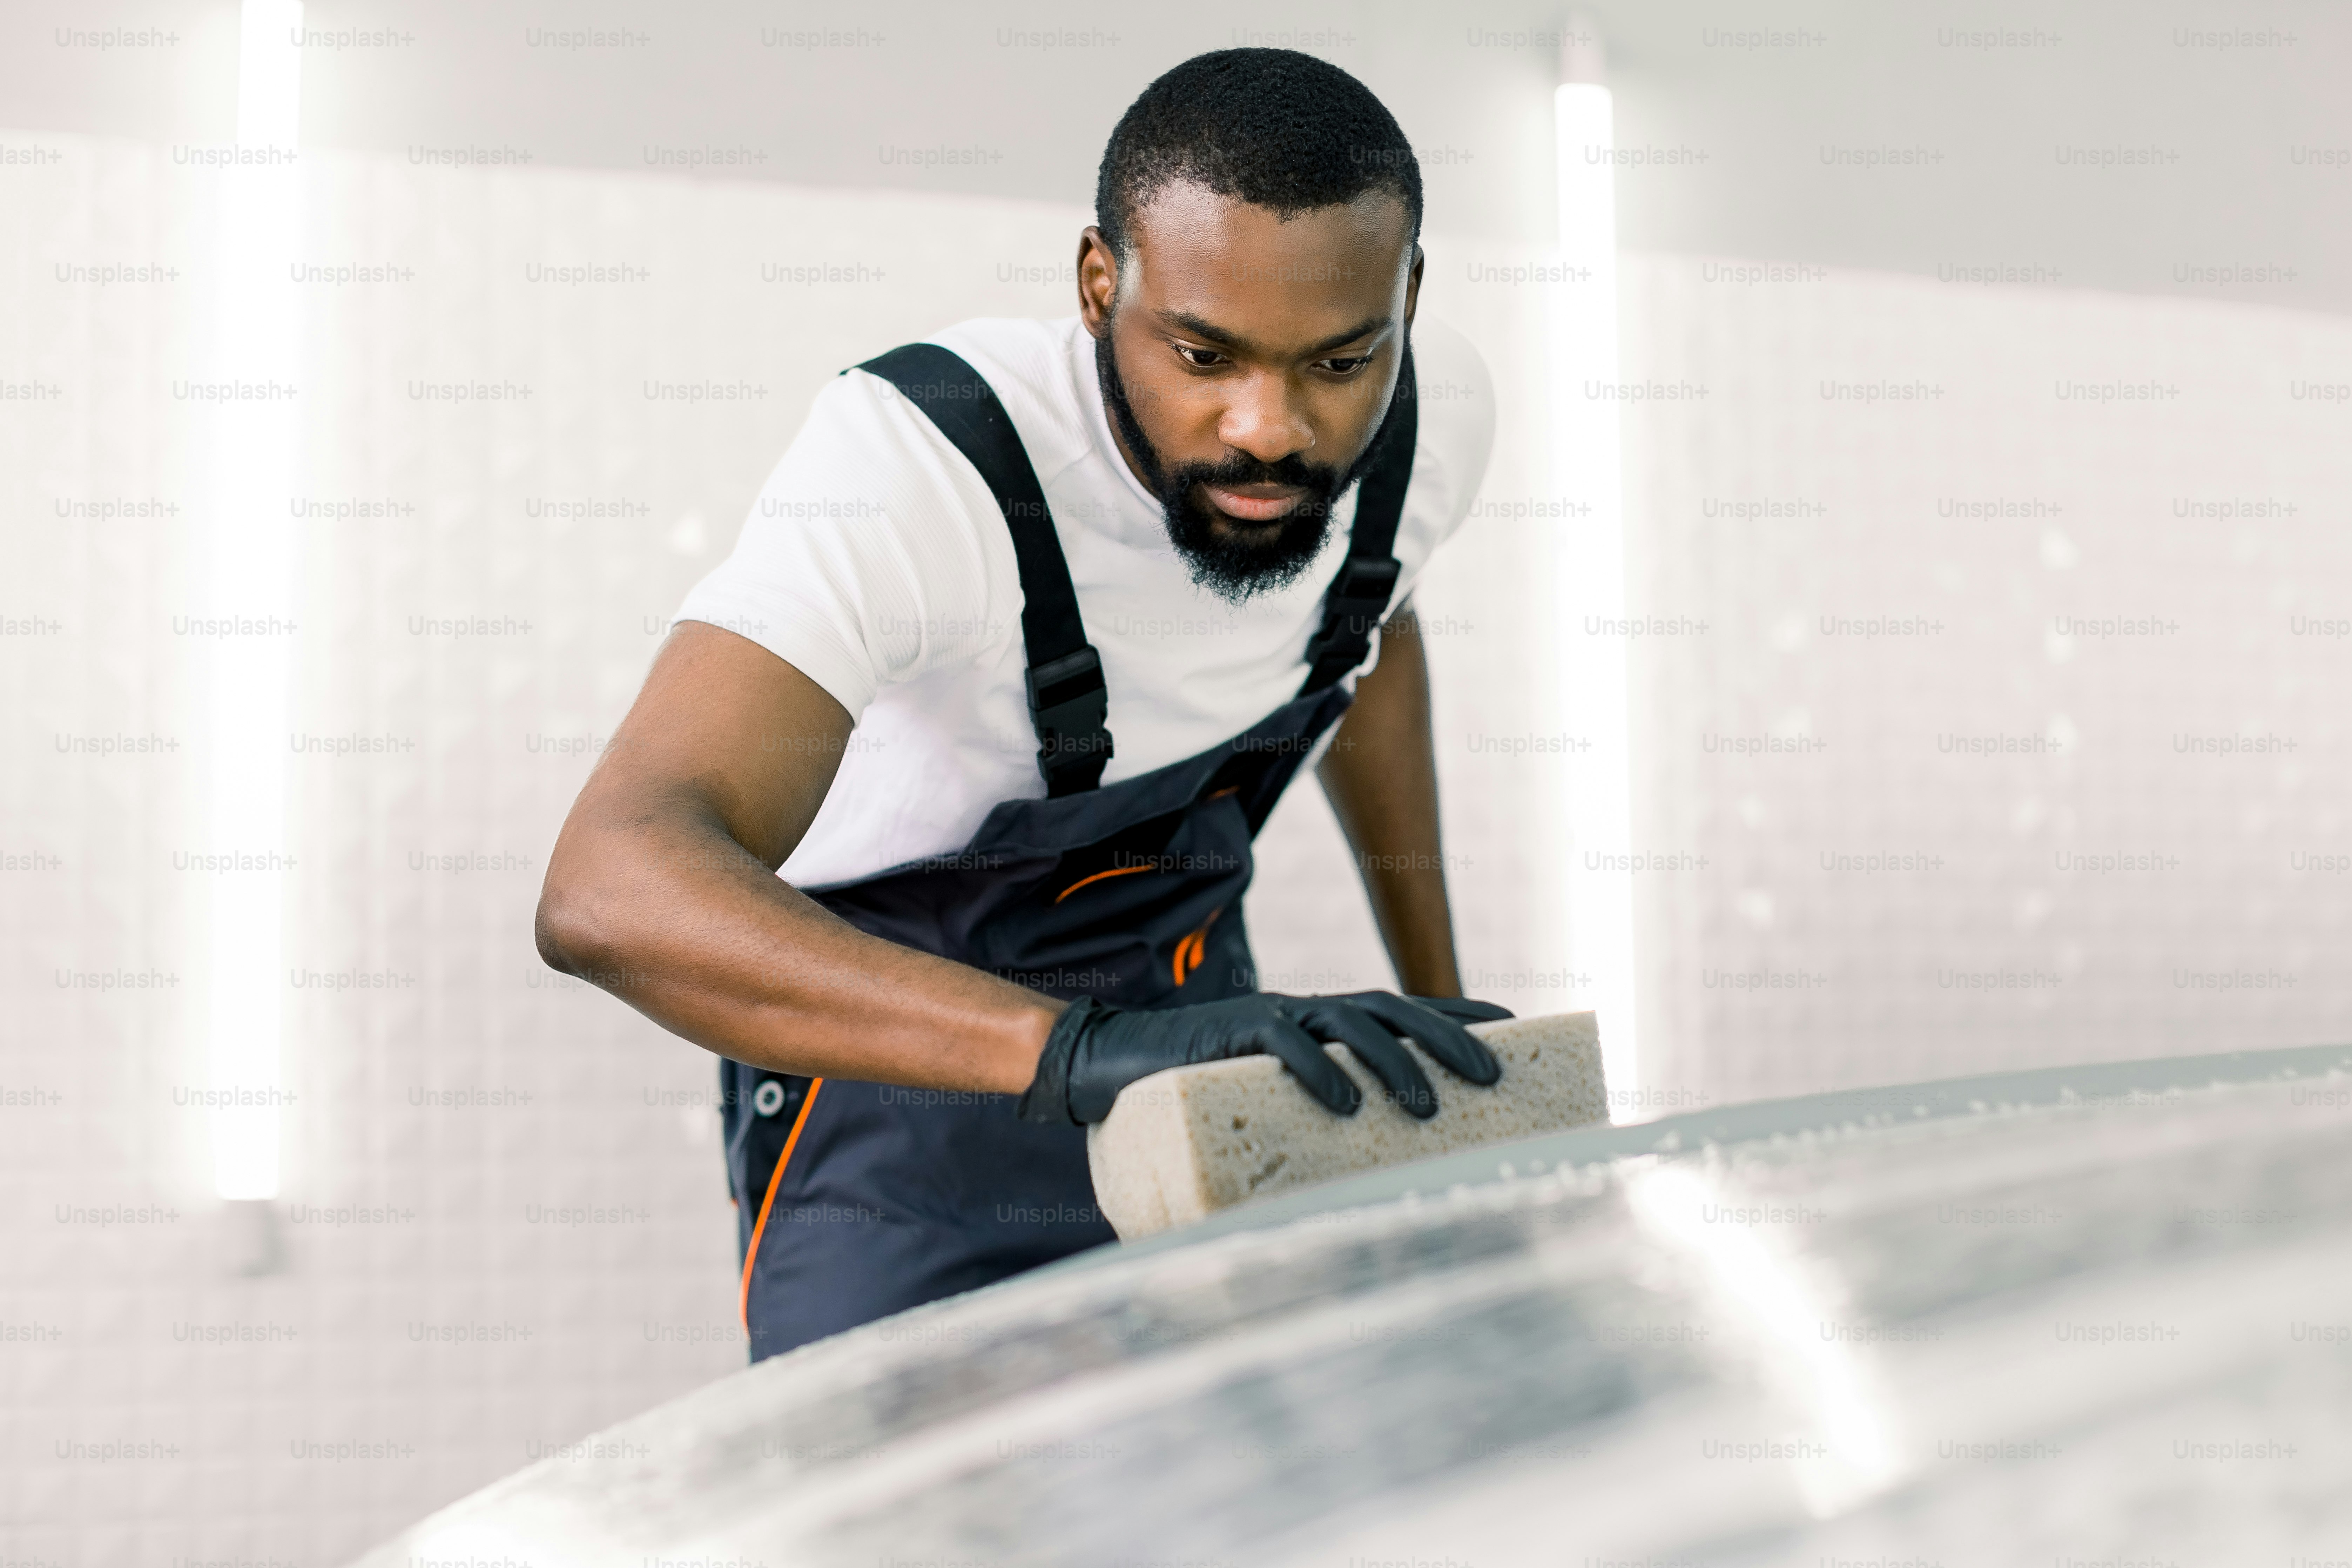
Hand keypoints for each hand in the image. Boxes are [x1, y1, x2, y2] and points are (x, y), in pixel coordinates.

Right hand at [1018, 991, 1506, 1125]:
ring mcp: (1271, 1017)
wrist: (1111, 1063)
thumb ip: (1311, 1123)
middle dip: (1450, 1039)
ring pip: (1350, 1023)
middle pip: (1394, 1011)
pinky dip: (1319, 1072)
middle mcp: (1305, 1011)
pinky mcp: (1232, 1034)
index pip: (1405, 1009)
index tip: (1517, 1027)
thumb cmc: (1195, 1093)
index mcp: (1320, 1022)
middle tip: (1496, 1077)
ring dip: (1396, 1061)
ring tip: (1429, 1106)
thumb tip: (1358, 1192)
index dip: (1459, 1014)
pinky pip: (1285, 1045)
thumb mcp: (1268, 1102)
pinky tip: (1346, 1105)